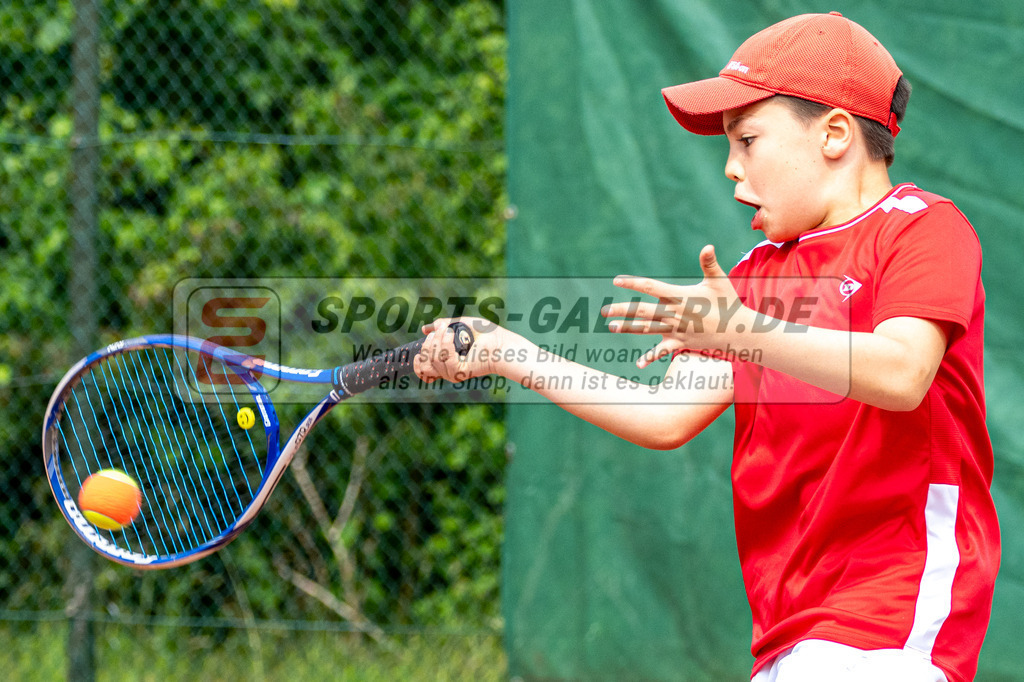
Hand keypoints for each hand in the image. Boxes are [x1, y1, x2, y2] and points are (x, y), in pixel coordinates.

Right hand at [415, 317, 507, 383]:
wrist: (500, 342)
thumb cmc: (485, 333)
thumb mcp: (460, 324)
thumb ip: (442, 325)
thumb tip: (425, 329)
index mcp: (446, 362)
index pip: (421, 370)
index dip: (418, 358)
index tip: (426, 341)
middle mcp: (447, 370)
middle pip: (423, 363)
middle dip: (429, 343)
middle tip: (444, 330)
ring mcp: (453, 373)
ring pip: (432, 360)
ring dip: (438, 341)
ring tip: (450, 331)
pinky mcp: (459, 373)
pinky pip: (444, 360)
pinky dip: (446, 345)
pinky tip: (452, 335)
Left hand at [602, 245, 750, 367]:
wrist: (739, 331)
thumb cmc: (728, 303)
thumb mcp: (719, 281)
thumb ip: (709, 264)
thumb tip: (707, 246)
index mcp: (679, 297)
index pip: (651, 288)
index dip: (633, 283)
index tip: (617, 281)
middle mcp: (674, 314)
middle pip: (642, 312)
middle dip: (622, 310)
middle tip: (603, 310)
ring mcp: (676, 330)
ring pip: (647, 330)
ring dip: (628, 328)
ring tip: (611, 327)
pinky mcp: (681, 342)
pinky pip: (663, 351)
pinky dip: (651, 357)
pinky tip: (638, 363)